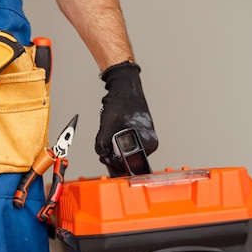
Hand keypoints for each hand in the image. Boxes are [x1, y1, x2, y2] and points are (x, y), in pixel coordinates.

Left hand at [95, 61, 157, 176]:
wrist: (124, 86)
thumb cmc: (122, 102)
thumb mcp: (107, 125)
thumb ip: (102, 144)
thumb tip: (101, 153)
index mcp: (148, 143)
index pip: (129, 164)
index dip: (113, 161)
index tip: (104, 155)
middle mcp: (150, 143)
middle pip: (125, 158)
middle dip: (112, 152)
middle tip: (105, 139)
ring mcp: (145, 138)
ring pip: (122, 151)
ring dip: (112, 144)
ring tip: (111, 128)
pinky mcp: (138, 134)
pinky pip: (123, 143)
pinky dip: (114, 138)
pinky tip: (114, 126)